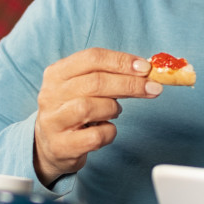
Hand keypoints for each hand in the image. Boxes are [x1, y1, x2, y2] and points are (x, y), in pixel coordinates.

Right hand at [32, 48, 160, 185]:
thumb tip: (146, 72)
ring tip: (116, 111)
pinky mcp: (61, 145)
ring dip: (113, 108)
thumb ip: (110, 76)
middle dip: (129, 84)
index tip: (146, 68)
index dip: (122, 61)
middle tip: (153, 89)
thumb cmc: (74, 110)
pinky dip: (109, 133)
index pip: (92, 58)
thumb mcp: (84, 87)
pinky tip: (107, 129)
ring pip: (89, 107)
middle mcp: (51, 94)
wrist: (50, 146)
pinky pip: (94, 136)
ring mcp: (53, 121)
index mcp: (57, 73)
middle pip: (95, 82)